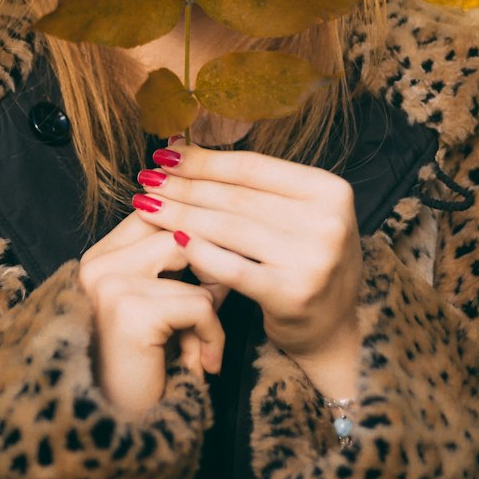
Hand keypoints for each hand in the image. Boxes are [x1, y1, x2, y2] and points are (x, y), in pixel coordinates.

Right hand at [77, 204, 226, 419]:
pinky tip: (202, 365)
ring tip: (202, 343)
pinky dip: (212, 335)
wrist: (121, 434)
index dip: (199, 229)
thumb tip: (228, 236)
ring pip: (193, 257)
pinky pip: (199, 303)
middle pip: (179, 226)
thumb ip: (185, 269)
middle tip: (219, 301)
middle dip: (211, 259)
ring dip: (209, 304)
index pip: (160, 210)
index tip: (223, 260)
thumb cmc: (147, 373)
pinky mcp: (128, 310)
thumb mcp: (166, 311)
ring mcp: (108, 283)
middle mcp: (95, 263)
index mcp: (99, 257)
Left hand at [133, 140, 362, 375]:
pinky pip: (232, 268)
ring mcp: (312, 258)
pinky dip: (199, 252)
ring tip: (147, 206)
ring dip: (181, 215)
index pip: (253, 167)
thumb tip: (184, 149)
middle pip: (237, 196)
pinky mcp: (291, 294)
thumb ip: (256, 187)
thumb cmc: (303, 263)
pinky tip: (172, 240)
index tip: (165, 155)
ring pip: (228, 228)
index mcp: (330, 190)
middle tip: (146, 179)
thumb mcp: (299, 216)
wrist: (331, 329)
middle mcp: (327, 221)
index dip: (204, 160)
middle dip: (184, 187)